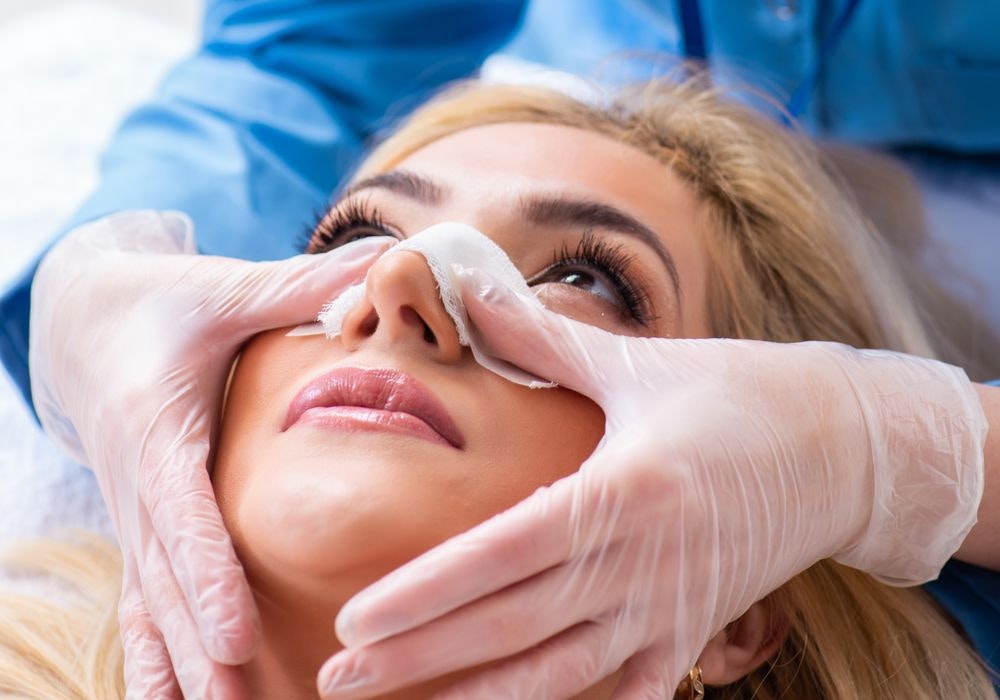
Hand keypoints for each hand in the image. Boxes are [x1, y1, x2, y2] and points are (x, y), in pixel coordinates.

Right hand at [29, 210, 388, 697]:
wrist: (85, 319)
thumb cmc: (164, 304)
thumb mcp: (226, 290)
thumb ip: (303, 287)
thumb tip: (386, 264)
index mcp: (160, 427)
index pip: (183, 514)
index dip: (208, 576)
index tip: (236, 636)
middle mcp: (138, 482)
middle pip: (167, 579)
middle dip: (199, 647)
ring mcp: (134, 512)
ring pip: (150, 602)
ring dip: (177, 666)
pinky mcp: (143, 525)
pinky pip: (144, 600)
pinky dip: (156, 654)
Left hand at [317, 267, 985, 698]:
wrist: (843, 447)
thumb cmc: (737, 393)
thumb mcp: (637, 363)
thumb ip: (541, 338)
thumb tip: (463, 288)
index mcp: (622, 491)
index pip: (501, 555)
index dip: (424, 595)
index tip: (355, 621)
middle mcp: (642, 564)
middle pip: (512, 627)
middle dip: (420, 659)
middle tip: (339, 677)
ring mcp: (671, 610)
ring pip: (561, 675)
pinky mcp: (695, 632)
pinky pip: (631, 692)